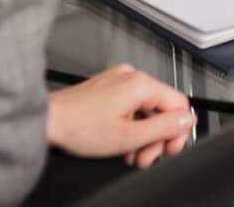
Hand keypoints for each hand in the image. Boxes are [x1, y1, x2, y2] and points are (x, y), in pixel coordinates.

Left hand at [47, 64, 195, 168]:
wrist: (46, 122)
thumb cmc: (78, 127)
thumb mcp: (127, 136)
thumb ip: (162, 128)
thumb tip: (186, 120)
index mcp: (141, 83)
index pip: (178, 103)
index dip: (177, 130)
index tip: (170, 149)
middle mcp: (132, 75)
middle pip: (161, 107)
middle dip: (156, 136)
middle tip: (143, 157)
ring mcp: (118, 79)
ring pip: (145, 107)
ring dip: (142, 133)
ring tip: (128, 153)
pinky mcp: (107, 86)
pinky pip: (131, 103)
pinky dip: (130, 123)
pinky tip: (119, 140)